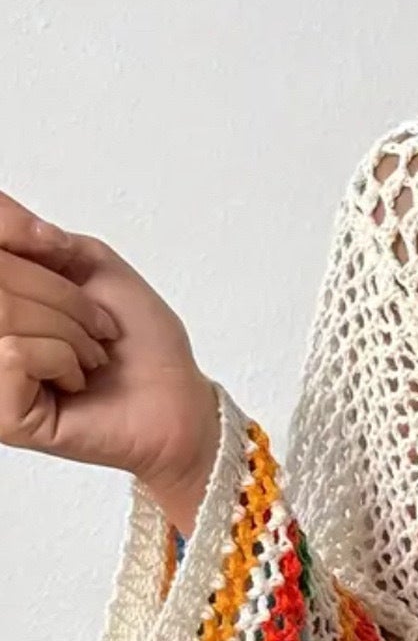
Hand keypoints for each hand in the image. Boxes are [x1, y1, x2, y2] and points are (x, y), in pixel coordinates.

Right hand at [0, 191, 219, 531]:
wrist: (176, 399)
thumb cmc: (141, 341)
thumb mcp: (88, 263)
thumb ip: (33, 237)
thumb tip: (2, 223)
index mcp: (6, 299)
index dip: (15, 229)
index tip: (59, 248)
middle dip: (61, 296)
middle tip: (96, 328)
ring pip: (3, 313)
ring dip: (67, 331)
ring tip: (90, 358)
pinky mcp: (6, 417)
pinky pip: (15, 354)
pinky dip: (61, 360)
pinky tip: (77, 382)